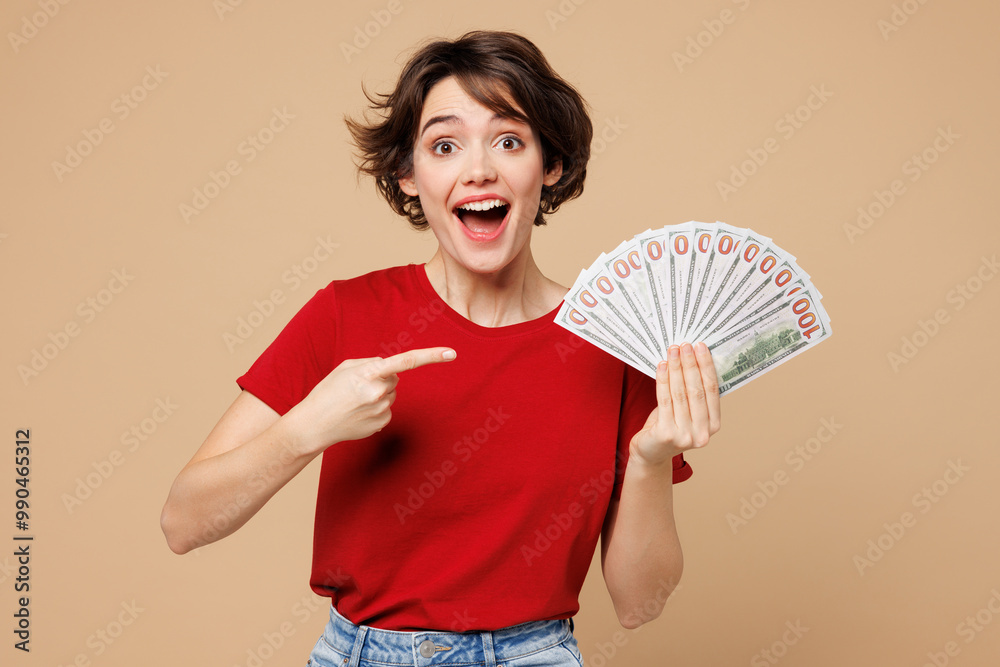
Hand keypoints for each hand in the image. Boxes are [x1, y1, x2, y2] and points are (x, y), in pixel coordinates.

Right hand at [284, 347, 455, 454]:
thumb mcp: (346, 368)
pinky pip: (387, 409)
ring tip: (354, 401)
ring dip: (378, 394)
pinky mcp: (382, 423)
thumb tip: (391, 369)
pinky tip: (358, 413)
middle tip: (357, 388)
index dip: (430, 356)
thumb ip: (372, 363)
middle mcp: (380, 392)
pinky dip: (376, 409)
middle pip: (395, 378)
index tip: (451, 353)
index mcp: (370, 373)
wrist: (314, 425)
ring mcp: (382, 410)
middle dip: (382, 379)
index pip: (406, 362)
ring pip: (391, 394)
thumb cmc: (327, 392)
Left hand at [630, 342, 720, 466]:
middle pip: (697, 390)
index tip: (701, 347)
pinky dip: (663, 380)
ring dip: (676, 368)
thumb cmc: (670, 427)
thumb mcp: (688, 412)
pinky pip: (665, 400)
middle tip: (685, 345)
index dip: (706, 367)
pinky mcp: (666, 434)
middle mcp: (702, 433)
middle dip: (690, 364)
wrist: (651, 453)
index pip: (712, 390)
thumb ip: (694, 393)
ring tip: (672, 351)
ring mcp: (685, 436)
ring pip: (680, 393)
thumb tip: (694, 357)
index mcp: (713, 425)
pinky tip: (662, 366)